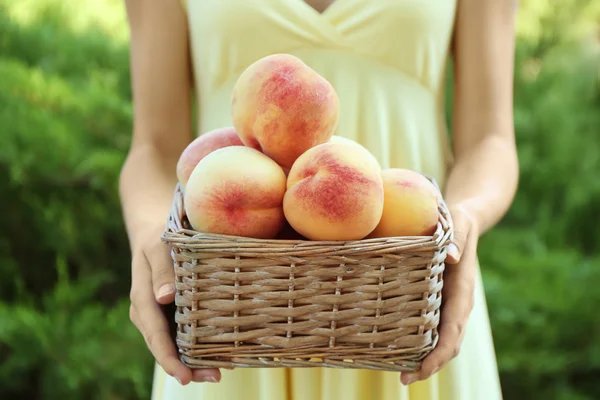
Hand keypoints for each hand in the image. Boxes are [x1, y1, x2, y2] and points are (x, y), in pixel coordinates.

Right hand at [128, 222, 221, 384]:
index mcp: (142, 299)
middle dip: (186, 366)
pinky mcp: (170, 311)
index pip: (155, 336)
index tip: (185, 376)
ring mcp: (158, 314)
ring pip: (172, 344)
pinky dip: (194, 345)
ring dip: (192, 360)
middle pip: (164, 347)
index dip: (169, 359)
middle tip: (213, 377)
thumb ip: (162, 271)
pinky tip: (214, 352)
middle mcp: (148, 312)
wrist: (152, 229)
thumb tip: (164, 297)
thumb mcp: (159, 247)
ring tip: (216, 372)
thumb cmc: (158, 236)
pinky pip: (179, 333)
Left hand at [400, 204, 478, 384]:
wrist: (467, 220)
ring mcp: (449, 304)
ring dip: (425, 358)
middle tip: (404, 379)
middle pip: (448, 344)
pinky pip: (433, 328)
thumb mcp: (458, 225)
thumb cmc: (459, 222)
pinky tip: (401, 348)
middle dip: (430, 365)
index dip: (440, 353)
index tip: (423, 369)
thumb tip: (451, 257)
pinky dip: (421, 343)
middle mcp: (458, 303)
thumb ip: (456, 240)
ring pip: (442, 340)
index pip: (454, 330)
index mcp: (463, 291)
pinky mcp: (440, 301)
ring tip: (401, 373)